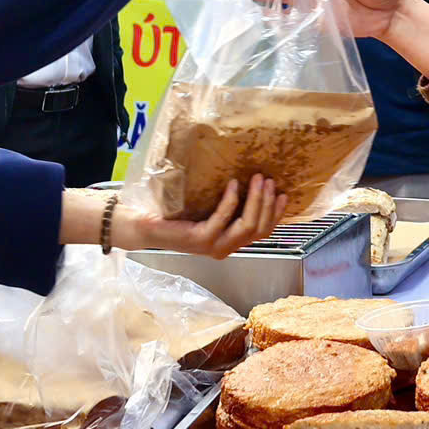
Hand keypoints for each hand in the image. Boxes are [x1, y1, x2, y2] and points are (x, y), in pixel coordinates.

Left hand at [112, 176, 284, 257]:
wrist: (145, 226)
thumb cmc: (175, 216)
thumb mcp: (207, 211)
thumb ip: (227, 207)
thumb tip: (249, 183)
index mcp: (229, 243)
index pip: (262, 232)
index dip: (275, 214)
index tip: (283, 194)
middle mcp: (225, 248)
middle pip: (258, 229)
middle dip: (267, 203)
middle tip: (269, 180)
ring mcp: (213, 246)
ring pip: (246, 226)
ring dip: (256, 200)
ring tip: (257, 179)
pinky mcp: (200, 240)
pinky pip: (223, 218)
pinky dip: (231, 200)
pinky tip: (233, 184)